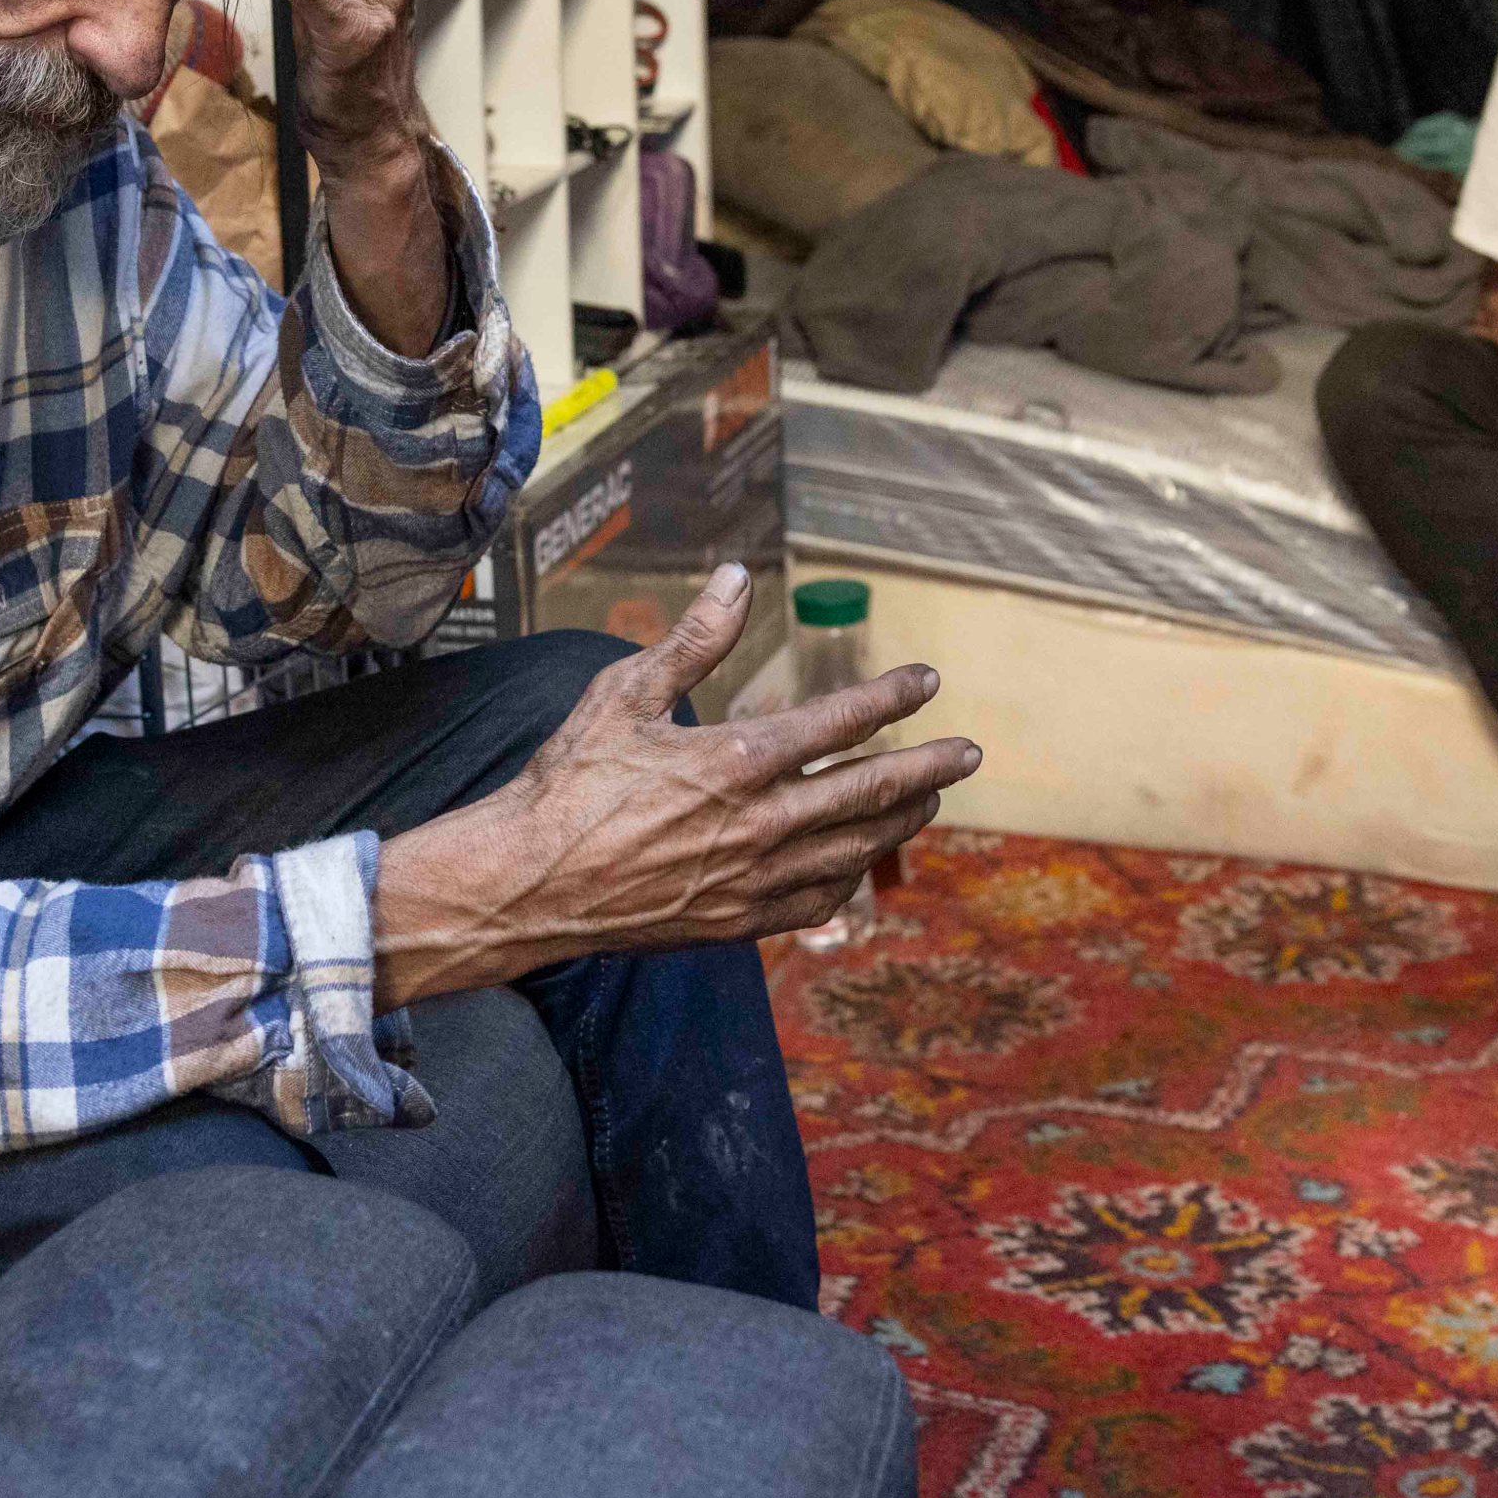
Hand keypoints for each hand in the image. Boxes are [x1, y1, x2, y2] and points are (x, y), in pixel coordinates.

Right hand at [371, 566, 980, 1003]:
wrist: (528, 883)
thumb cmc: (569, 782)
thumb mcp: (623, 694)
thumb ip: (693, 638)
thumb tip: (737, 577)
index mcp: (733, 762)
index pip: (838, 723)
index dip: (890, 699)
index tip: (926, 683)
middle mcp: (757, 825)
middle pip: (869, 793)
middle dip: (927, 769)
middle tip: (969, 753)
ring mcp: (751, 880)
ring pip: (853, 851)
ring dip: (899, 822)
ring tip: (928, 798)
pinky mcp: (735, 921)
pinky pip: (815, 901)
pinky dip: (849, 877)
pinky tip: (859, 862)